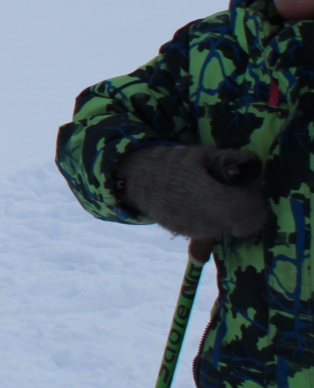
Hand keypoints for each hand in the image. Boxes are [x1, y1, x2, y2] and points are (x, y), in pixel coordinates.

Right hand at [118, 144, 265, 241]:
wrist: (133, 179)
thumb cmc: (170, 163)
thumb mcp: (201, 154)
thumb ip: (230, 159)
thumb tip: (253, 164)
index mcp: (215, 201)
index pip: (254, 212)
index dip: (255, 200)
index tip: (245, 188)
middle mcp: (208, 222)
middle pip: (244, 224)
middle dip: (243, 209)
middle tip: (231, 191)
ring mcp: (196, 231)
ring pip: (227, 228)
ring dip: (227, 215)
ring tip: (210, 195)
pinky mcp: (186, 234)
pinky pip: (209, 229)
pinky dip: (210, 219)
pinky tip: (196, 203)